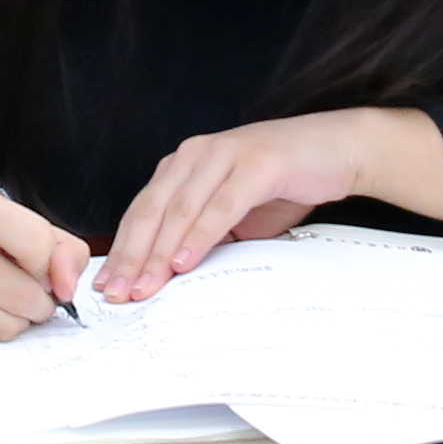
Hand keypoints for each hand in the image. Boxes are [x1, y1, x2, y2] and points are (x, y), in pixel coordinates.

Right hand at [0, 183, 85, 341]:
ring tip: (6, 302)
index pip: (39, 248)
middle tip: (30, 293)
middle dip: (40, 303)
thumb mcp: (1, 211)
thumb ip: (54, 243)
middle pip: (24, 296)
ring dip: (16, 321)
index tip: (39, 266)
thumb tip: (68, 288)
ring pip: (3, 326)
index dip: (50, 265)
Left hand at [97, 108, 442, 300]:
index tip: (105, 286)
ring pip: (180, 209)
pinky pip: (221, 205)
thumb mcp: (233, 213)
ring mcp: (225, 155)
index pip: (142, 212)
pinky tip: (184, 262)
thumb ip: (202, 234)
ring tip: (144, 286)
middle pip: (151, 211)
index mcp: (183, 165)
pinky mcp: (257, 163)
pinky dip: (200, 235)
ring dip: (159, 252)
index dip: (121, 249)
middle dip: (130, 256)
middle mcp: (195, 155)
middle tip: (117, 294)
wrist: (337, 150)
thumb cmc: (282, 183)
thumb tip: (169, 278)